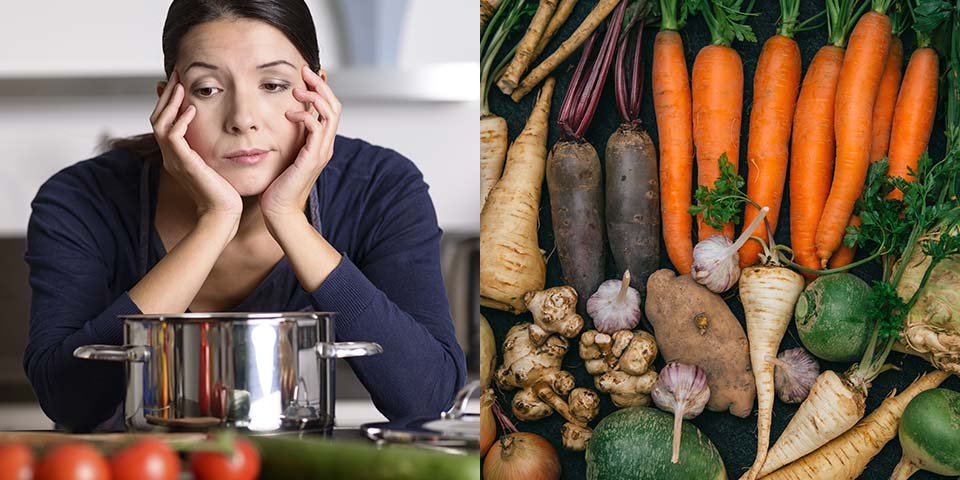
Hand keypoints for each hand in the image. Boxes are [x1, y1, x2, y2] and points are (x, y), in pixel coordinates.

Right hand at [151, 71, 242, 223]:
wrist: (224, 214)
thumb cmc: (226, 191)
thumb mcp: (216, 162)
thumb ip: (211, 146)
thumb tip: (220, 131)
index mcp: (177, 155)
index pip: (165, 122)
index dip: (169, 101)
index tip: (179, 82)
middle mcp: (171, 156)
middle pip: (157, 118)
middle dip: (167, 95)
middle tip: (177, 75)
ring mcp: (175, 160)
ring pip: (161, 124)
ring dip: (171, 102)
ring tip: (181, 86)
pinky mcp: (184, 164)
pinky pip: (173, 137)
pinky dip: (180, 120)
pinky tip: (191, 108)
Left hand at [260, 66, 341, 223]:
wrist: (280, 212)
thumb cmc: (279, 186)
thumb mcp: (286, 154)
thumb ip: (290, 137)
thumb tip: (284, 119)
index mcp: (320, 143)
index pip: (330, 108)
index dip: (321, 88)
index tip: (306, 73)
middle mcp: (325, 145)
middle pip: (335, 105)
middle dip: (321, 85)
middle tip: (304, 71)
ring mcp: (321, 152)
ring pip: (330, 113)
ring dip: (314, 96)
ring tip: (297, 90)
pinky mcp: (312, 158)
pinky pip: (315, 128)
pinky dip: (305, 115)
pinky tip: (290, 113)